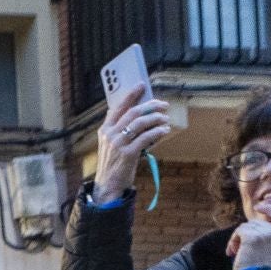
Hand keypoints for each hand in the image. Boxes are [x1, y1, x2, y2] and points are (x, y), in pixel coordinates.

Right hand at [93, 84, 170, 203]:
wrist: (108, 185)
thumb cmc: (114, 164)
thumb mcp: (112, 145)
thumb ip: (121, 130)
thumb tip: (141, 116)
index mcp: (105, 130)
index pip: (118, 107)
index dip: (130, 95)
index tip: (141, 85)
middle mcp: (110, 134)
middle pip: (133, 113)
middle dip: (150, 106)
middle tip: (163, 105)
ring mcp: (118, 144)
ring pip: (140, 123)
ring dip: (156, 119)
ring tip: (166, 119)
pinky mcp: (128, 154)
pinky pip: (146, 137)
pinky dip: (158, 131)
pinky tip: (165, 130)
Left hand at [227, 200, 270, 269]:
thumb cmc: (261, 267)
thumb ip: (270, 234)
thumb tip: (255, 222)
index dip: (270, 207)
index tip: (259, 207)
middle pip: (257, 222)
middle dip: (246, 232)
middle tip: (241, 248)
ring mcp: (266, 233)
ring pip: (245, 226)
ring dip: (238, 238)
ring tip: (238, 252)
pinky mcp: (252, 237)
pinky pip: (239, 231)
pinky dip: (233, 241)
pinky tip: (233, 252)